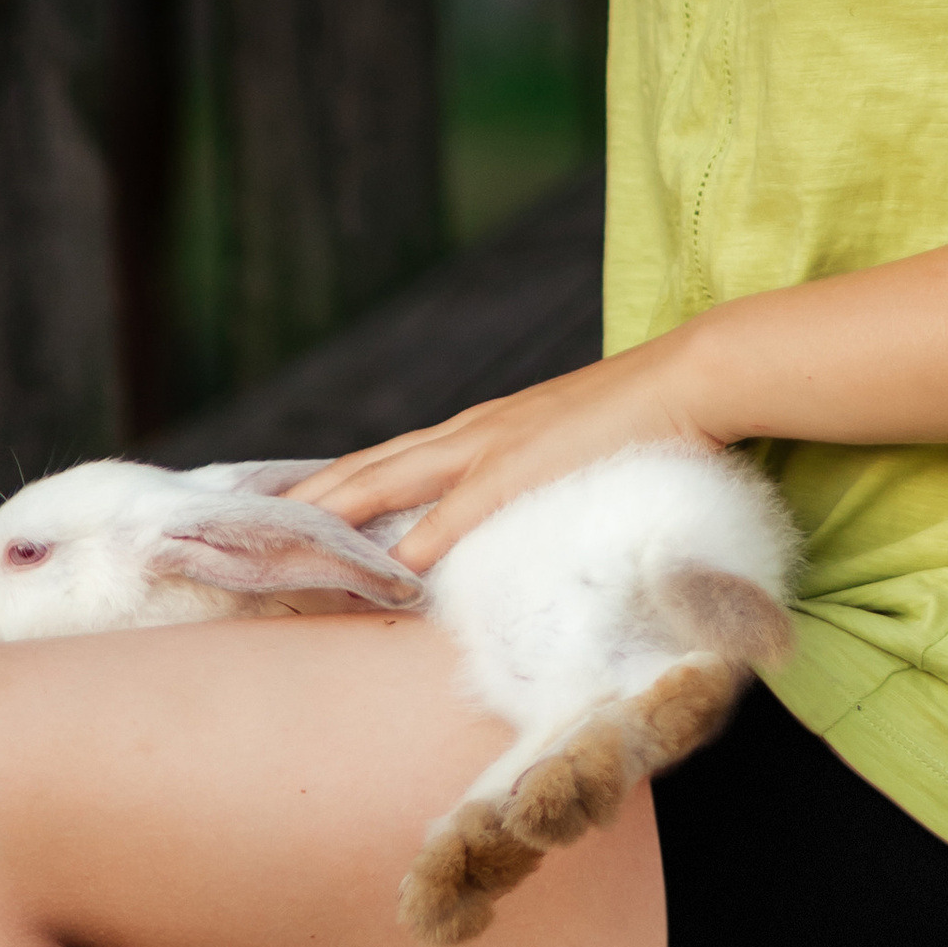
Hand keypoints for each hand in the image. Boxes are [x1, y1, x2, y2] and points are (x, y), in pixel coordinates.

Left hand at [287, 333, 719, 572]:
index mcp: (481, 432)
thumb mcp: (566, 458)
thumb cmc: (640, 422)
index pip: (388, 463)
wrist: (694, 378)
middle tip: (253, 529)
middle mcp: (473, 433)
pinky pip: (460, 511)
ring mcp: (496, 446)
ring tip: (287, 538)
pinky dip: (421, 539)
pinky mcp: (527, 467)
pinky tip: (391, 568)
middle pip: (370, 469)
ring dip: (338, 512)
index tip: (287, 509)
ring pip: (393, 479)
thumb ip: (528, 490)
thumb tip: (502, 534)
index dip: (335, 486)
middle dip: (311, 499)